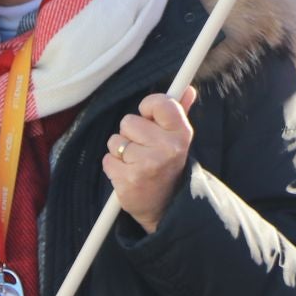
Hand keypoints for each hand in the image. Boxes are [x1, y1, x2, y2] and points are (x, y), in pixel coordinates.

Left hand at [103, 86, 197, 233]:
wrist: (165, 206)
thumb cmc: (167, 164)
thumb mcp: (178, 138)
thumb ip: (179, 111)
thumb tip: (187, 89)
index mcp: (181, 133)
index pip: (157, 102)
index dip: (147, 109)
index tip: (150, 119)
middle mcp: (167, 148)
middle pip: (128, 121)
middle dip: (131, 134)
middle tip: (145, 149)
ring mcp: (148, 165)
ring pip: (116, 141)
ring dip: (121, 151)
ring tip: (137, 163)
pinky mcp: (129, 180)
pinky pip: (108, 159)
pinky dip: (114, 167)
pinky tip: (129, 174)